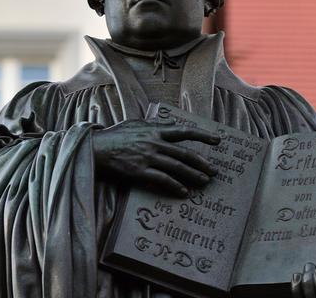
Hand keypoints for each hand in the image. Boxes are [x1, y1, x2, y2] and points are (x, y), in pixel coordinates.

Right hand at [92, 120, 219, 195]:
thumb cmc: (116, 136)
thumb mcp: (136, 124)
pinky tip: (184, 192)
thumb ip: (154, 125)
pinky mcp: (140, 172)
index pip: (184, 131)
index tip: (217, 140)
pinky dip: (175, 186)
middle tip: (214, 170)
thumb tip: (170, 124)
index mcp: (154, 130)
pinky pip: (162, 180)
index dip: (202, 135)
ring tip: (204, 181)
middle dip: (202, 162)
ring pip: (177, 167)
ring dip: (193, 175)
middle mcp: (154, 143)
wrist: (97, 149)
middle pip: (185, 153)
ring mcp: (148, 157)